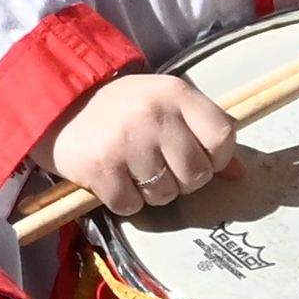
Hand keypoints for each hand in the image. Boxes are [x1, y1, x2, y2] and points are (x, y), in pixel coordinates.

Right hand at [46, 72, 234, 219]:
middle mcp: (154, 115)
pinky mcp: (100, 169)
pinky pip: (132, 206)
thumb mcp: (165, 106)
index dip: (217, 157)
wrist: (58, 106)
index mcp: (175, 93)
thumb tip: (240, 174)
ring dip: (152, 192)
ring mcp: (126, 142)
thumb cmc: (121, 108)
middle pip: (197, 174)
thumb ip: (203, 134)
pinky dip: (125, 200)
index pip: (223, 137)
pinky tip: (114, 179)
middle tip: (160, 166)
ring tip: (133, 169)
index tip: (198, 156)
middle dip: (182, 180)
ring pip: (165, 195)